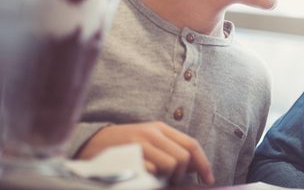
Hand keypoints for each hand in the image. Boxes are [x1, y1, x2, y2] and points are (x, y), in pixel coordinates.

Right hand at [77, 122, 213, 184]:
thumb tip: (195, 167)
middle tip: (169, 180)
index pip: (191, 145)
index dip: (203, 164)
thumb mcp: (149, 141)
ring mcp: (139, 144)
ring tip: (154, 178)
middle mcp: (151, 133)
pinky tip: (142, 178)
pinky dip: (151, 179)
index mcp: (160, 129)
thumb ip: (171, 150)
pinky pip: (150, 171)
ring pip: (170, 165)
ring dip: (166, 178)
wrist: (90, 143)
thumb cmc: (124, 145)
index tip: (208, 180)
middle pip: (182, 158)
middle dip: (180, 174)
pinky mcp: (127, 156)